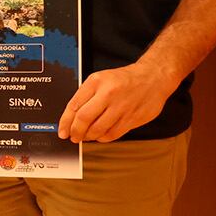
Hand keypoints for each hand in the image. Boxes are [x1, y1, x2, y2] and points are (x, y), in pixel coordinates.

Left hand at [59, 60, 177, 142]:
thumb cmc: (123, 80)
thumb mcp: (99, 79)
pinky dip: (103, 138)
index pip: (74, 105)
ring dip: (88, 136)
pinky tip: (99, 135)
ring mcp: (122, 107)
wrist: (153, 77)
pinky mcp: (133, 118)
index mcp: (96, 82)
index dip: (65, 122)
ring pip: (98, 129)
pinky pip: (113, 134)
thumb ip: (85, 96)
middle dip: (75, 131)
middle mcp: (109, 94)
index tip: (62, 130)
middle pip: (84, 119)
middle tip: (72, 136)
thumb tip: (70, 117)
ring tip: (85, 136)